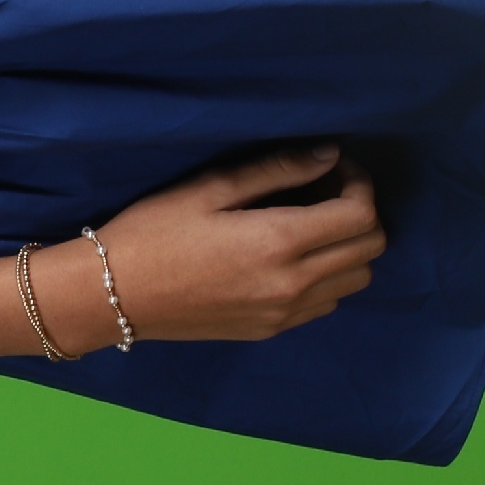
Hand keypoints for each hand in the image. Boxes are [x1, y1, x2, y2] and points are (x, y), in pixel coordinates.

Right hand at [54, 146, 385, 346]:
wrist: (113, 295)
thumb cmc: (153, 232)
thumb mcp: (208, 189)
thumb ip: (275, 170)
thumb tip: (330, 155)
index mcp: (279, 242)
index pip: (360, 214)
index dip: (360, 183)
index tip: (336, 167)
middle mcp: (292, 283)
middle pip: (370, 248)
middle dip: (360, 212)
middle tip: (327, 190)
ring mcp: (285, 313)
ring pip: (357, 279)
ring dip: (349, 247)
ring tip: (312, 225)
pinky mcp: (272, 330)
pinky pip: (328, 303)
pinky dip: (328, 276)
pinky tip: (292, 258)